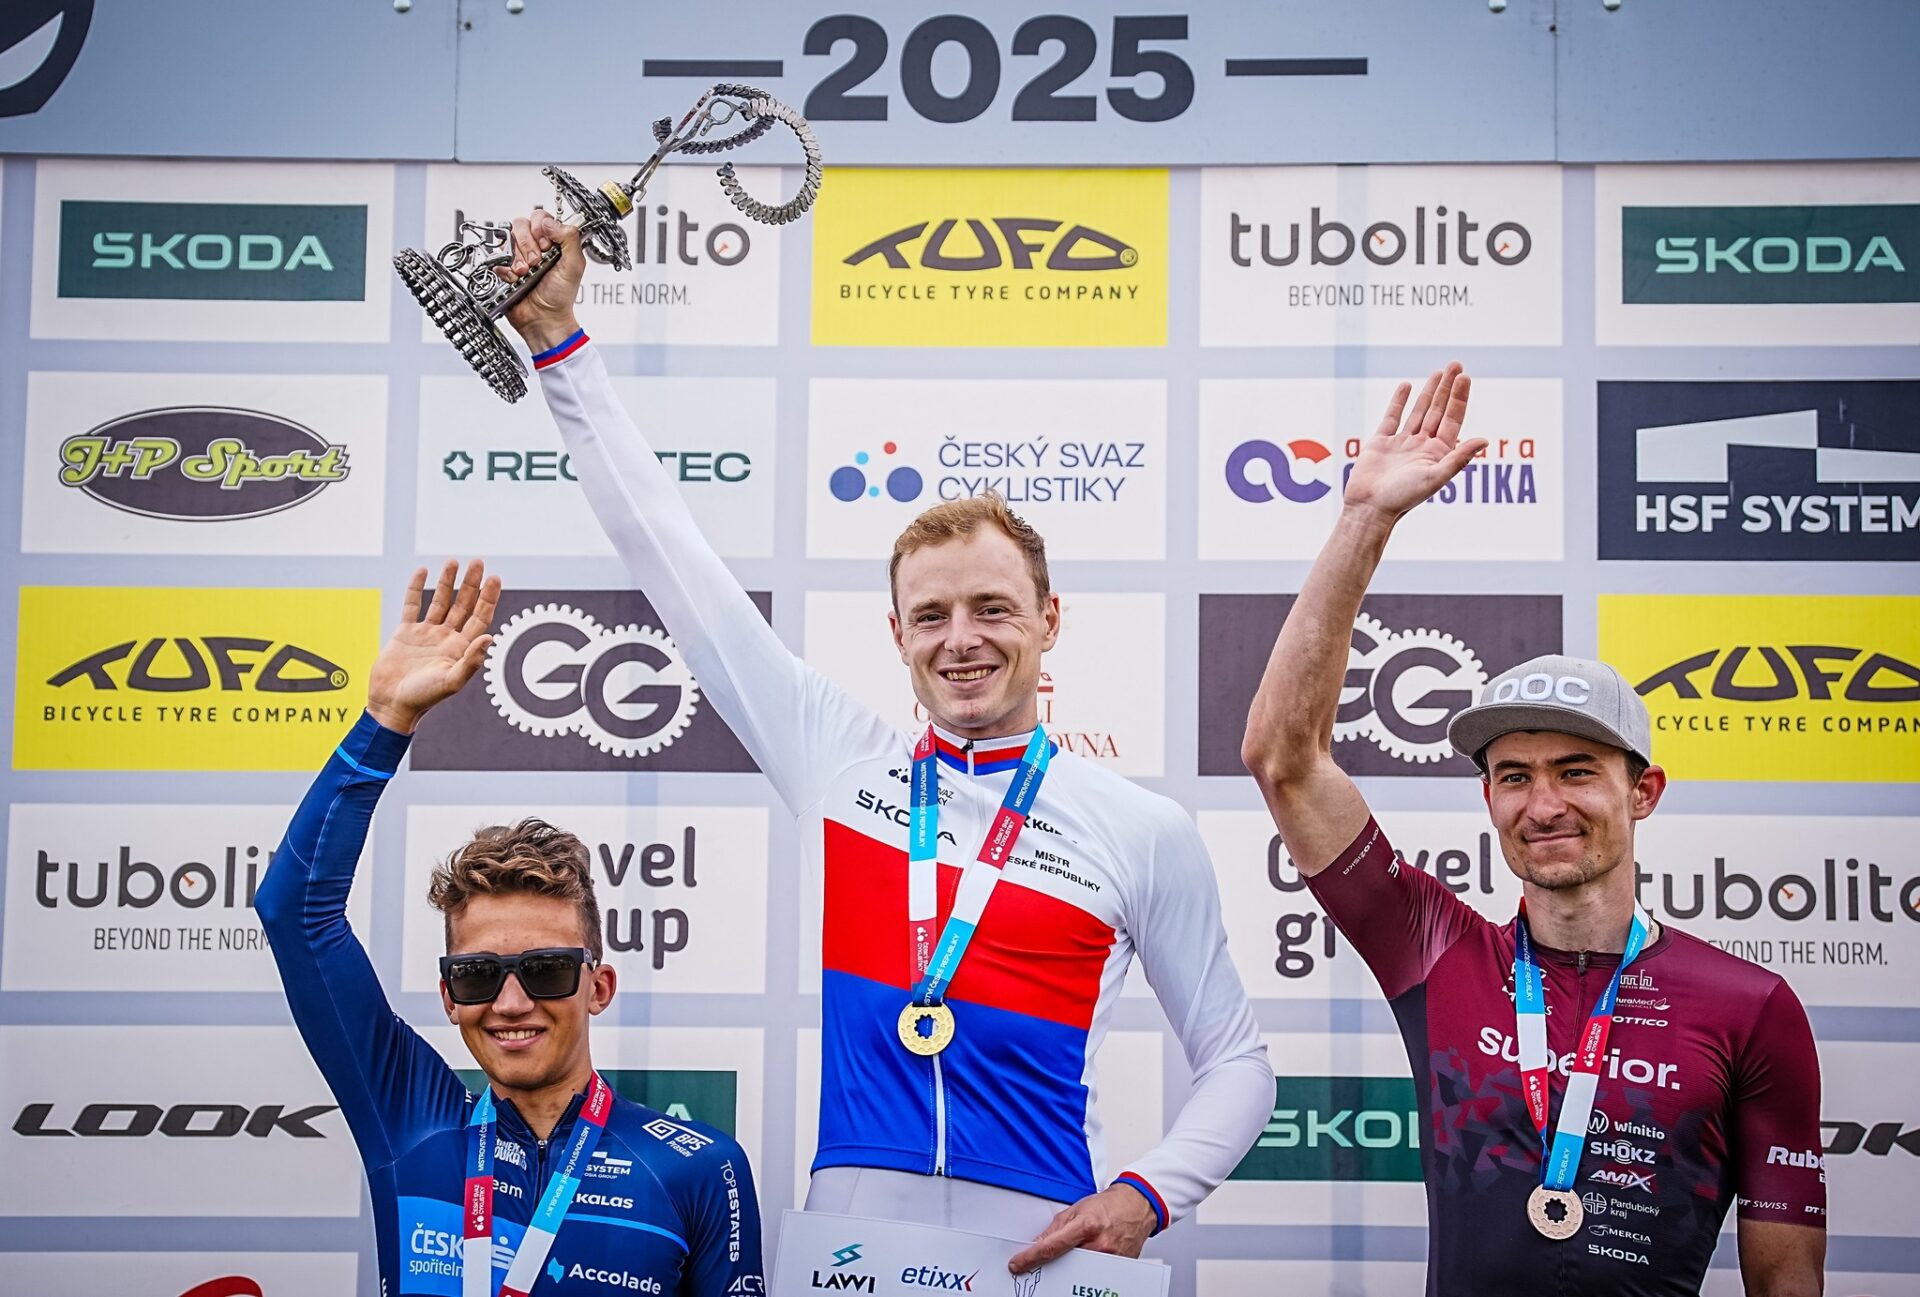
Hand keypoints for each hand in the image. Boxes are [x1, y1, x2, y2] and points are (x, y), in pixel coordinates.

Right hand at [365, 560, 500, 734]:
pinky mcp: (405, 633)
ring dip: (447, 582)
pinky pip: (412, 605)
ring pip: (440, 601)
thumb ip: (472, 662)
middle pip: (464, 605)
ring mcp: (426, 634)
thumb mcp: (451, 682)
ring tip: (453, 562)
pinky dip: (416, 588)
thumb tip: (490, 639)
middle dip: (471, 584)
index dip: (488, 598)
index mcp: (461, 649)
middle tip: (478, 562)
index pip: (480, 617)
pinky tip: (422, 571)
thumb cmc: (423, 699)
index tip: (494, 578)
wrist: (391, 705)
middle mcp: (447, 638)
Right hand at [502, 207, 585, 352]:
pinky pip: (497, 257)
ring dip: (518, 258)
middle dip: (528, 244)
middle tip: (536, 262)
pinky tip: (516, 279)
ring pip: (508, 239)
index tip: (547, 246)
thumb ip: (570, 238)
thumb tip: (551, 222)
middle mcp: (534, 246)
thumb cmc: (560, 296)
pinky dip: (506, 269)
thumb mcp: (574, 265)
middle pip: (521, 225)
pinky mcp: (505, 267)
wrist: (543, 319)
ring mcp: (518, 256)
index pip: (540, 218)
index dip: (541, 229)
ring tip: (526, 273)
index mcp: (553, 242)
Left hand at [1007, 1184, 1155, 1274]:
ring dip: (1071, 1265)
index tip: (1018, 1265)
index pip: (1051, 1247)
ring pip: (1079, 1271)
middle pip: (1065, 1263)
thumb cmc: (1108, 1205)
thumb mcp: (1076, 1209)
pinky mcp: (1118, 1265)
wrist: (1136, 1206)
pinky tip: (1090, 1254)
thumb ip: (1055, 1228)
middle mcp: (1099, 1244)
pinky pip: (1095, 1272)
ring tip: (1079, 1250)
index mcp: (1086, 1225)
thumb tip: (1037, 1243)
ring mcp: (1110, 1257)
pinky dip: (1087, 1267)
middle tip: (1048, 1259)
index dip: (1031, 1258)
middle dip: (1053, 1262)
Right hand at [1341, 363, 1484, 521]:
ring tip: (1438, 372)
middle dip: (1447, 388)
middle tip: (1455, 365)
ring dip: (1428, 391)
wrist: (1369, 508)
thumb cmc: (1403, 498)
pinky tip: (1406, 387)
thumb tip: (1484, 440)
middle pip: (1438, 410)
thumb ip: (1459, 458)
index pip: (1452, 419)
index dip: (1459, 398)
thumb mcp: (1435, 477)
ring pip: (1419, 411)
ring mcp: (1402, 443)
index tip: (1464, 377)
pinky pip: (1392, 417)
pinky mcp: (1381, 443)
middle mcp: (1422, 446)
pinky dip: (1399, 401)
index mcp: (1438, 454)